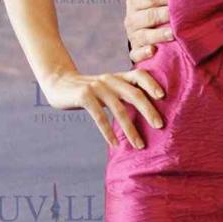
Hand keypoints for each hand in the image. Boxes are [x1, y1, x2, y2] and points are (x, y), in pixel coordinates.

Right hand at [46, 68, 164, 149]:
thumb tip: (150, 107)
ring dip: (130, 129)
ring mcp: (97, 87)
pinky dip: (108, 132)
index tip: (164, 97)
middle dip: (149, 110)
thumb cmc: (90, 90)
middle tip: (160, 126)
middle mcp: (110, 80)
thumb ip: (126, 91)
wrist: (58, 83)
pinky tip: (115, 144)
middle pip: (134, 94)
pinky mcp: (84, 96)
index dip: (152, 84)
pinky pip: (99, 116)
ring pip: (119, 109)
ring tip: (139, 145)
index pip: (139, 75)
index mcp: (119, 77)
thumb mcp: (108, 87)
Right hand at [125, 0, 170, 61]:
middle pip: (149, 16)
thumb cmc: (151, 6)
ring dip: (158, 35)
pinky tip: (153, 51)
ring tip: (173, 34)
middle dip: (165, 15)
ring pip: (144, 36)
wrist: (142, 29)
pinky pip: (136, 54)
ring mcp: (133, 36)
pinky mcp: (135, 52)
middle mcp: (131, 19)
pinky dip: (144, 53)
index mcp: (134, 1)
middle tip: (182, 16)